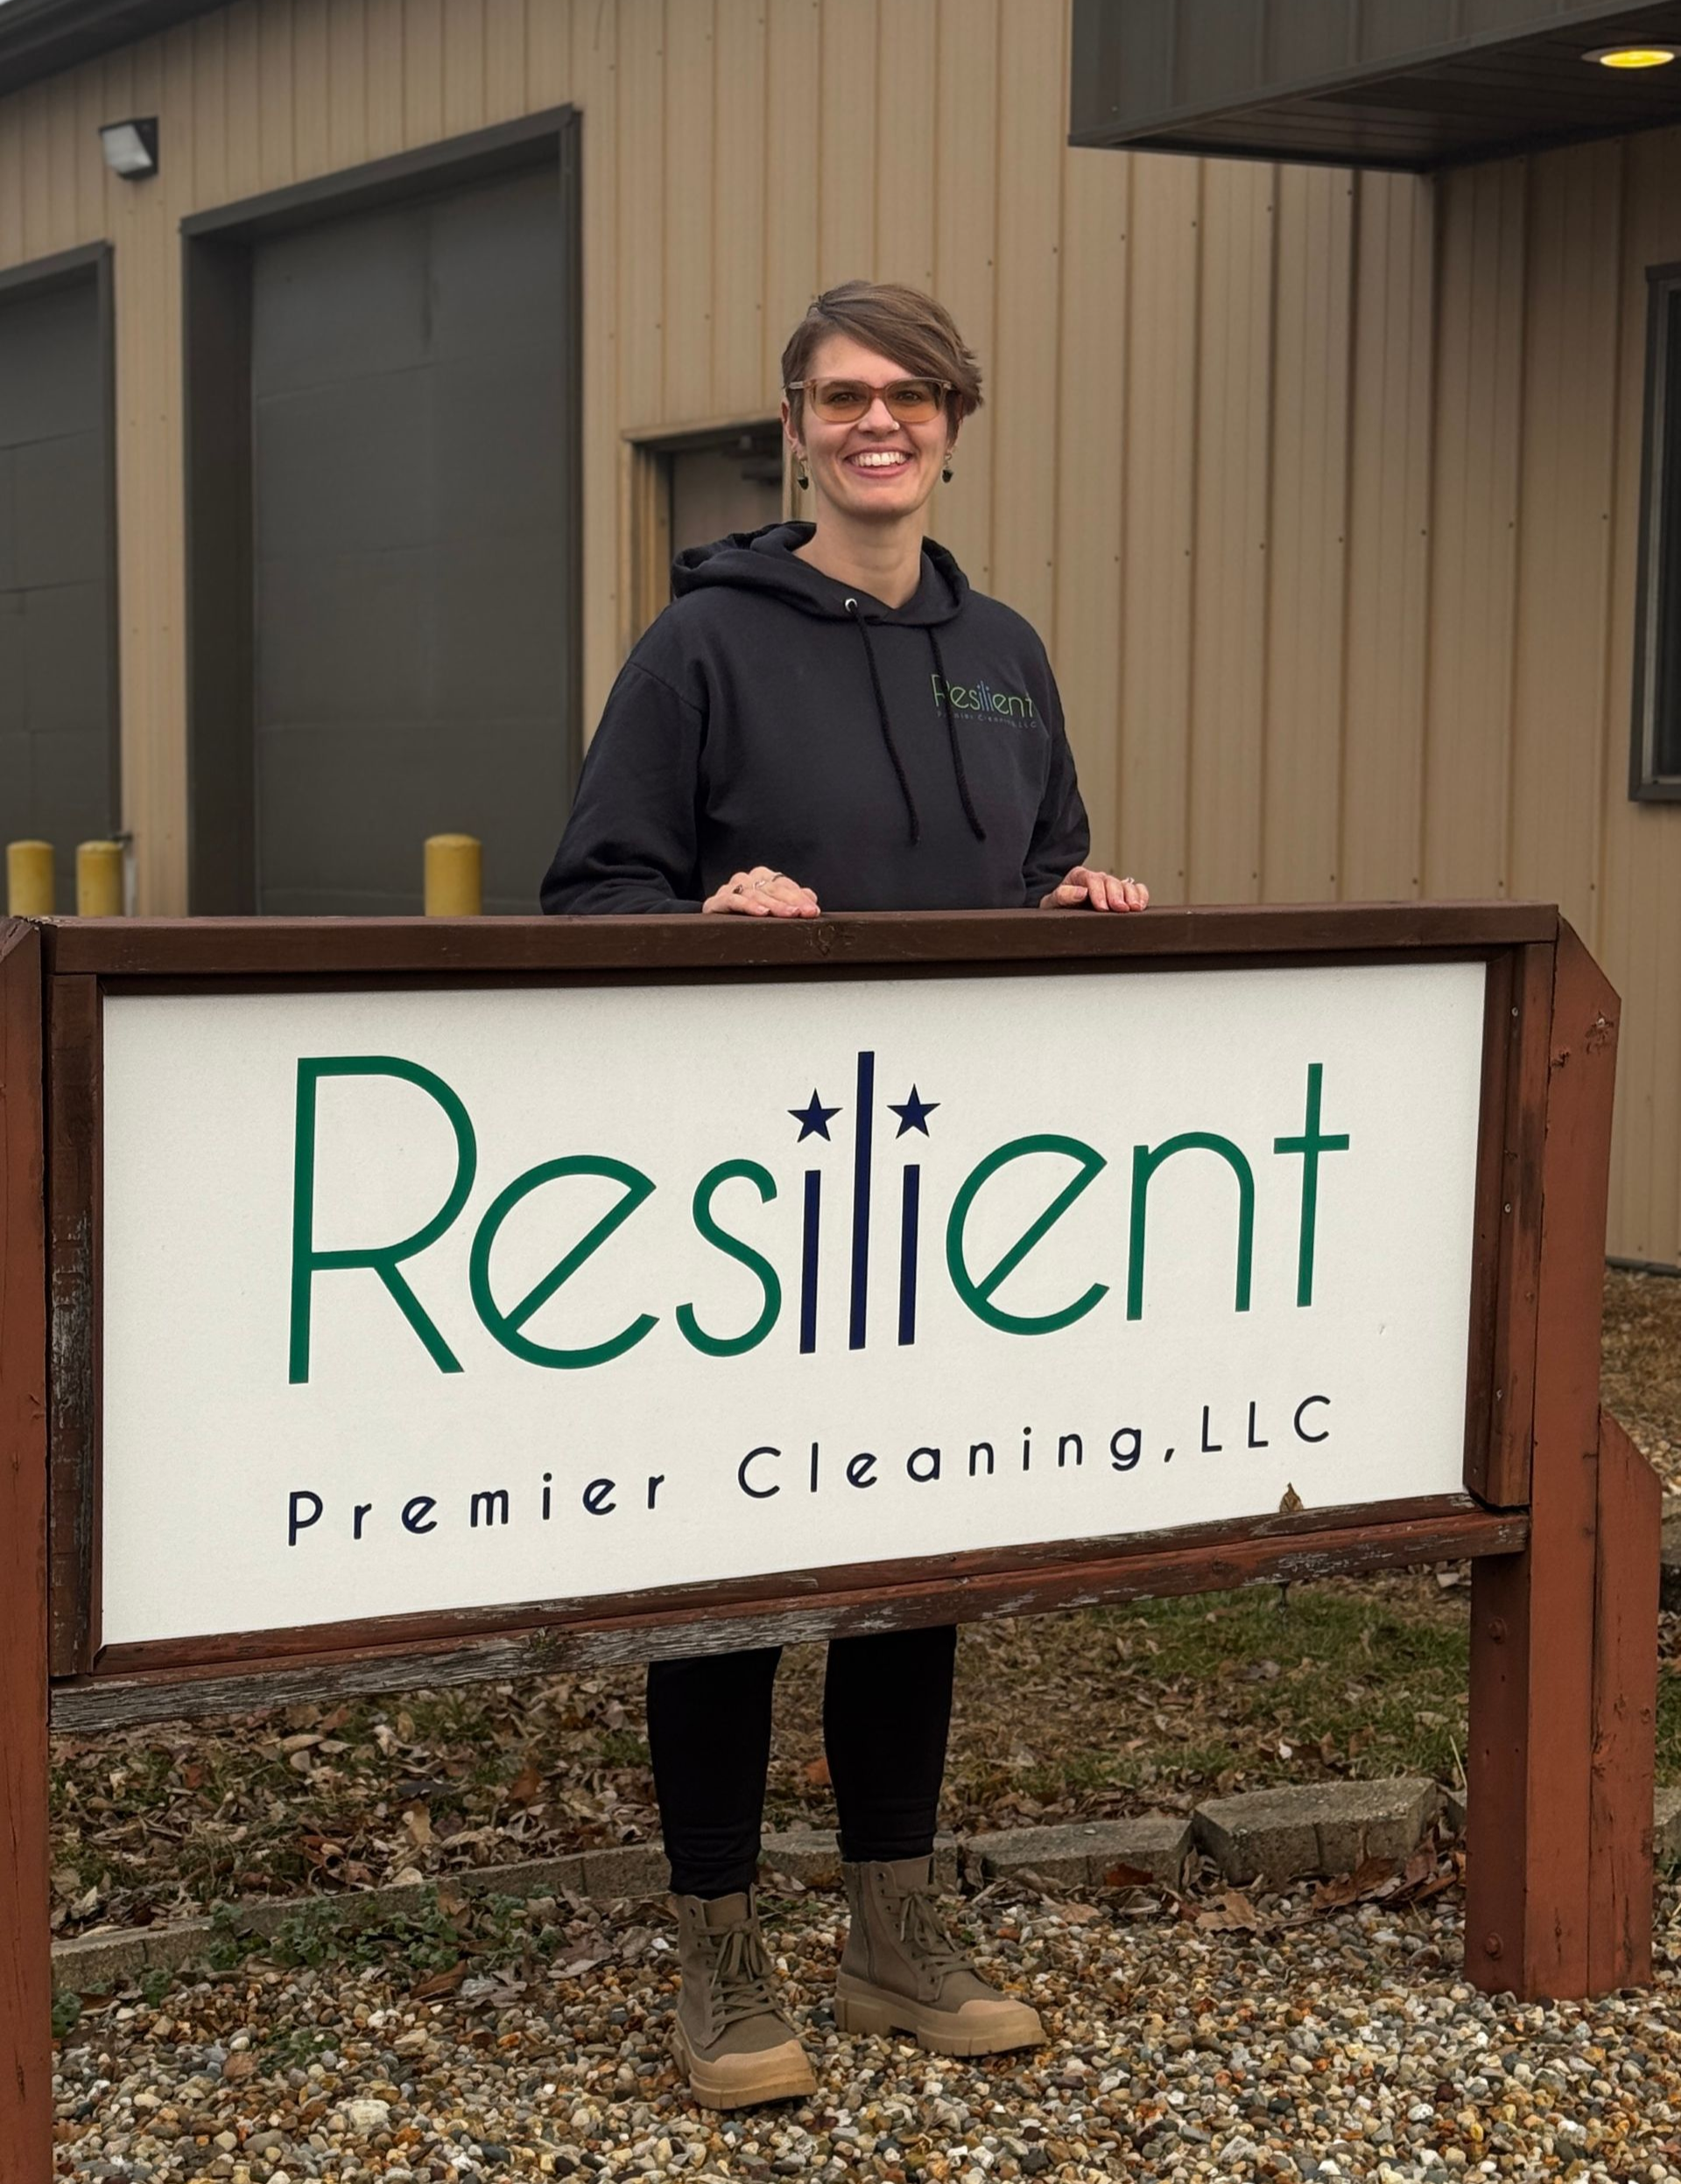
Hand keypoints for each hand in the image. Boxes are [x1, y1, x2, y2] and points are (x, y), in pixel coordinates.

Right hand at [702, 865, 821, 917]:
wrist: (711, 926)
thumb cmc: (746, 917)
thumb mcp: (772, 908)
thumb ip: (792, 901)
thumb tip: (811, 897)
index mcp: (761, 878)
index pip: (784, 884)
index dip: (800, 896)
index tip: (813, 910)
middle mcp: (746, 879)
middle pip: (772, 888)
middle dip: (791, 901)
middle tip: (805, 913)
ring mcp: (730, 889)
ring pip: (755, 894)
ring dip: (774, 905)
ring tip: (788, 913)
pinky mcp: (716, 902)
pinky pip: (733, 900)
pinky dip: (748, 906)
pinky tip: (762, 913)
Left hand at [1039, 866, 1149, 911]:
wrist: (1062, 911)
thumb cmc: (1058, 908)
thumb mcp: (1053, 902)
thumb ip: (1063, 895)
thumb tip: (1081, 892)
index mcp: (1079, 876)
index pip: (1092, 880)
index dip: (1099, 893)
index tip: (1103, 908)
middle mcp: (1097, 878)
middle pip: (1111, 882)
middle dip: (1117, 896)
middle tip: (1121, 909)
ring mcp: (1111, 885)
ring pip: (1125, 884)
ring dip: (1131, 896)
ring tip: (1134, 908)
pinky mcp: (1122, 892)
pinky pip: (1136, 888)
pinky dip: (1141, 895)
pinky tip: (1140, 905)